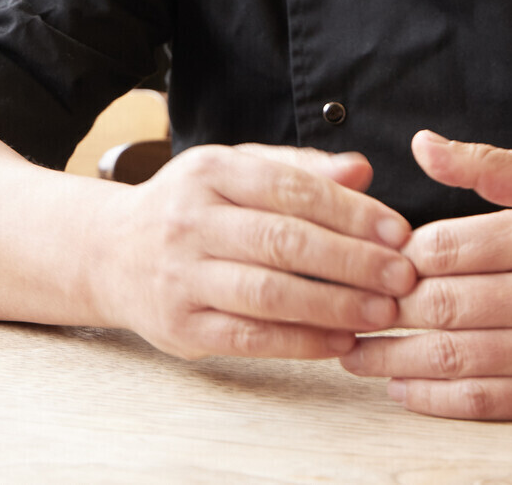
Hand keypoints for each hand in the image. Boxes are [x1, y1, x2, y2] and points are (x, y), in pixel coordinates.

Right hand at [100, 142, 414, 361]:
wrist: (109, 252)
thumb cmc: (192, 206)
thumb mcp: (237, 168)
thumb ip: (300, 169)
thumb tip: (363, 171)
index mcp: (213, 171)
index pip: (291, 189)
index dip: (351, 211)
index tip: (398, 230)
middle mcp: (193, 221)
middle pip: (284, 241)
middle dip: (352, 261)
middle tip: (402, 276)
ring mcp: (183, 276)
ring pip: (268, 294)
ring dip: (334, 306)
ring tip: (381, 311)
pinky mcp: (182, 327)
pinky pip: (250, 338)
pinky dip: (301, 342)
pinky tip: (341, 341)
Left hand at [340, 131, 511, 418]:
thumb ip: (485, 165)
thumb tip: (419, 145)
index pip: (447, 247)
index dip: (400, 256)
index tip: (373, 260)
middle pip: (445, 304)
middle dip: (385, 311)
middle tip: (343, 309)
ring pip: (456, 357)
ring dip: (392, 360)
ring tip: (351, 355)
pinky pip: (484, 401)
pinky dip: (433, 399)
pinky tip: (400, 387)